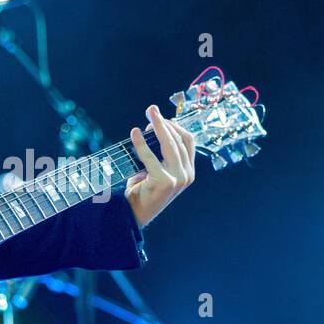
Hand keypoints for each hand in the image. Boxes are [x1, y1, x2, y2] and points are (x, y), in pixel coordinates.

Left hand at [125, 103, 195, 227]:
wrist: (134, 213)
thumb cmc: (143, 188)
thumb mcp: (156, 168)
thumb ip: (160, 152)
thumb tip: (151, 126)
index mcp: (188, 170)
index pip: (188, 141)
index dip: (174, 126)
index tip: (158, 118)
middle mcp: (187, 175)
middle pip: (178, 140)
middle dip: (163, 122)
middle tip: (151, 110)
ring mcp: (178, 179)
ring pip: (169, 145)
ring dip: (157, 127)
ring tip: (147, 116)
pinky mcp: (165, 182)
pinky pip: (151, 157)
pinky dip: (142, 143)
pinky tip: (134, 133)